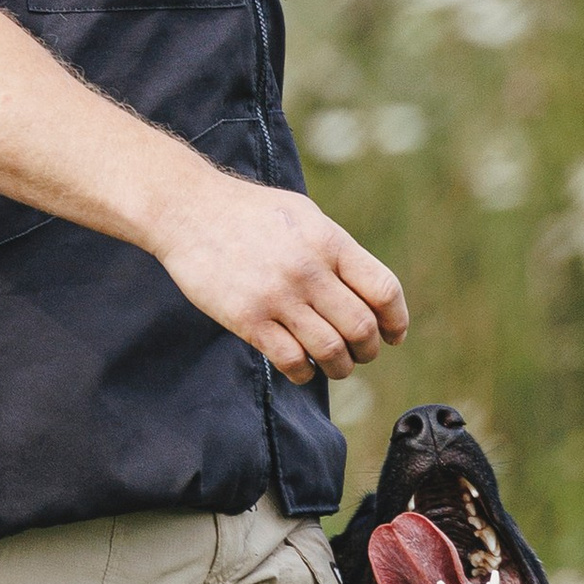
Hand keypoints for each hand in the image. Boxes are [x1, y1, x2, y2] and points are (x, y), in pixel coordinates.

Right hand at [147, 169, 408, 384]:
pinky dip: (305, 373)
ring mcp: (278, 296)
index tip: (394, 335)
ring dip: (340, 367)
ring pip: (330, 350)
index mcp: (329, 241)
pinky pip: (291, 360)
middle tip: (362, 353)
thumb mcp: (304, 216)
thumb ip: (336, 250)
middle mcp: (308, 269)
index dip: (396, 319)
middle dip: (369, 349)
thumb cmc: (249, 213)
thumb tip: (368, 292)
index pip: (382, 290)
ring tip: (335, 366)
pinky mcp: (248, 318)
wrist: (188, 210)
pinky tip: (302, 369)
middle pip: (361, 327)